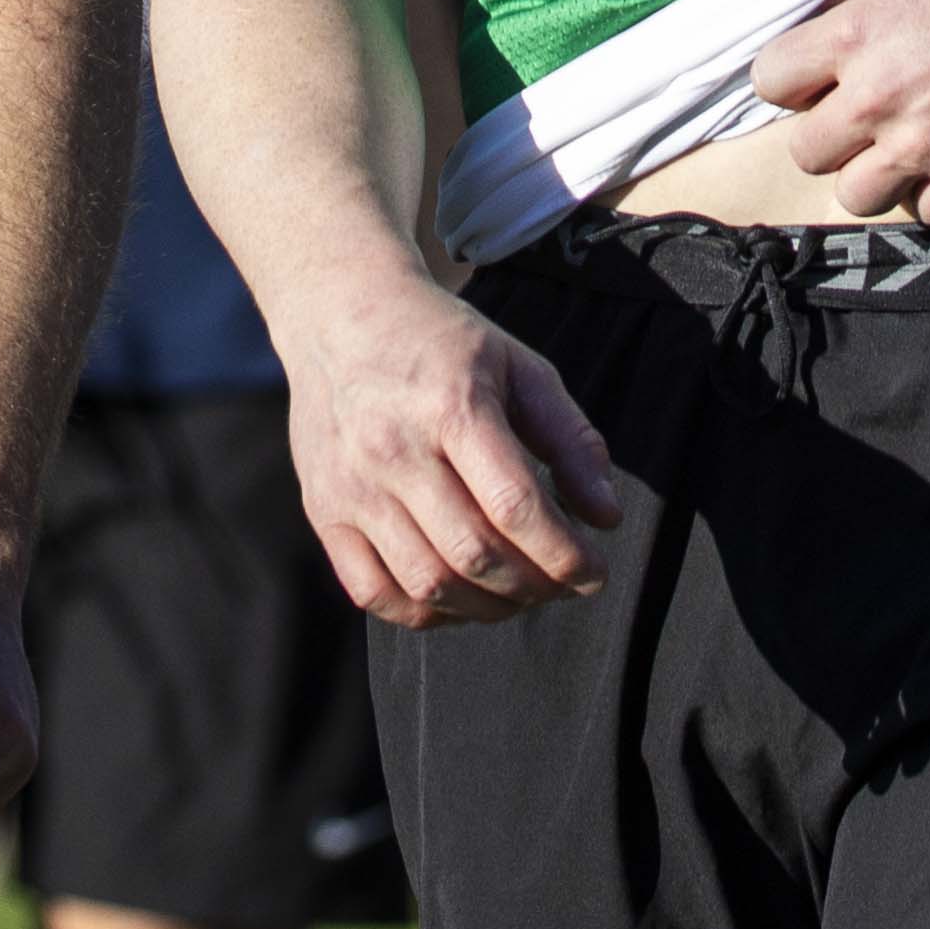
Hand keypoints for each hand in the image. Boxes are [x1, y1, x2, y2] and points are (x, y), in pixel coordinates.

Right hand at [282, 269, 624, 627]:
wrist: (339, 316)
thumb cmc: (442, 344)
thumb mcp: (520, 367)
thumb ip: (571, 439)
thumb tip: (606, 518)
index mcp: (450, 406)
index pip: (515, 506)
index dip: (566, 555)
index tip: (595, 572)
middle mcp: (393, 449)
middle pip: (474, 553)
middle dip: (535, 586)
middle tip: (561, 584)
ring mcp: (351, 485)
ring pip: (427, 583)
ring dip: (488, 607)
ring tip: (518, 594)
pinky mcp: (323, 510)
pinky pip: (371, 591)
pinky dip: (424, 612)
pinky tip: (458, 597)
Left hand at [749, 0, 929, 222]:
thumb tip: (825, 15)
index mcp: (853, 35)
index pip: (768, 80)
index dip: (793, 82)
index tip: (821, 79)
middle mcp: (875, 97)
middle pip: (805, 152)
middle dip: (832, 135)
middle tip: (869, 118)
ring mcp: (921, 146)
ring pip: (854, 196)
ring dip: (875, 175)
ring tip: (907, 148)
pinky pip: (924, 212)